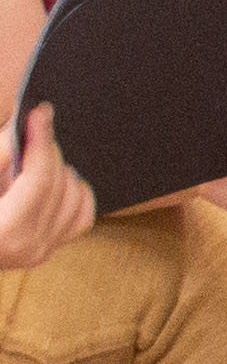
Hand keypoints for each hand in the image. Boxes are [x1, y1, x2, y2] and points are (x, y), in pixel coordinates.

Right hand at [0, 106, 95, 270]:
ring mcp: (41, 250)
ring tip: (37, 156)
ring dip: (60, 168)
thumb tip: (8, 149)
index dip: (41, 139)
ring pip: (74, 194)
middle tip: (34, 126)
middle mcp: (27, 245)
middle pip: (58, 181)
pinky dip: (76, 192)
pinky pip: (82, 214)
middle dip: (47, 148)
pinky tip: (58, 179)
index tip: (40, 114)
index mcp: (4, 232)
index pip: (39, 177)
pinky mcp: (48, 248)